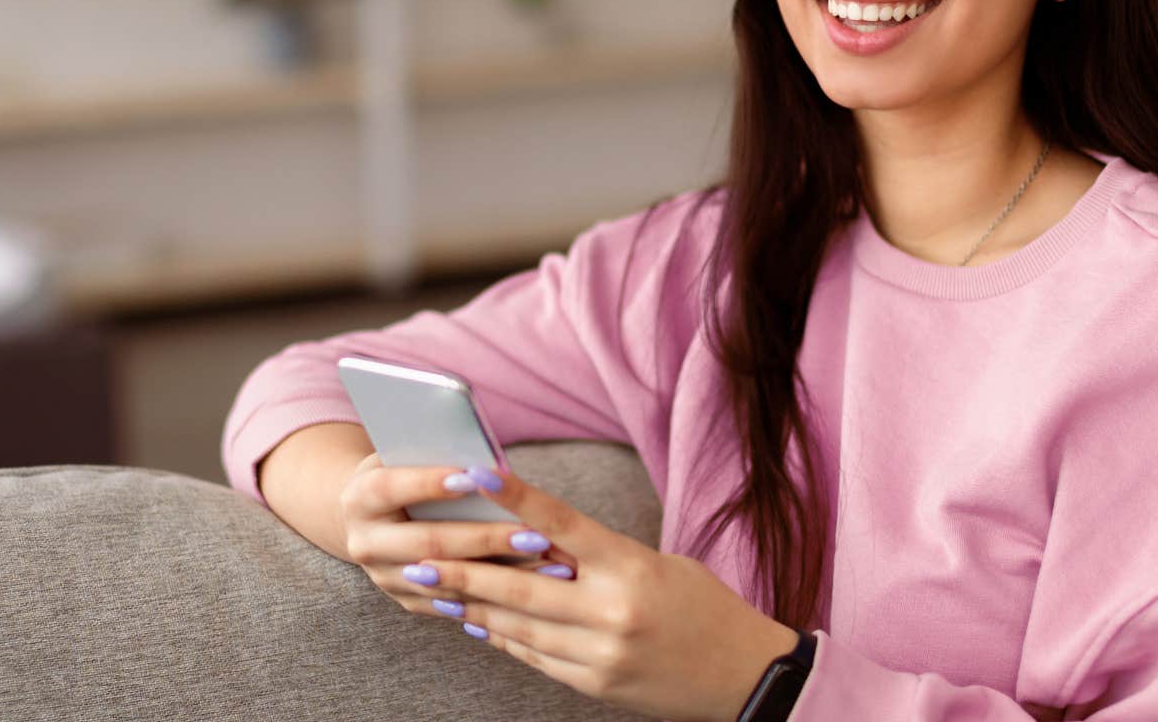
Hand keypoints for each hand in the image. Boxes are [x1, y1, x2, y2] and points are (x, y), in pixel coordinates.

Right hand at [337, 453, 580, 610]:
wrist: (371, 515)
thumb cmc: (402, 469)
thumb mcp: (404, 453)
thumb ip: (432, 452)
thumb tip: (484, 458)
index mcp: (359, 498)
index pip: (391, 488)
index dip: (430, 483)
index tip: (476, 475)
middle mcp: (364, 542)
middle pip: (427, 542)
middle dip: (484, 537)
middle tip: (534, 533)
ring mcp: (383, 578)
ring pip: (445, 579)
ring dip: (500, 573)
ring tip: (547, 560)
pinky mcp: (406, 600)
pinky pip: (452, 603)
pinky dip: (493, 594)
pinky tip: (532, 586)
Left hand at [396, 465, 799, 721]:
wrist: (743, 675)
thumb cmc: (702, 605)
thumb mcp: (658, 565)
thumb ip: (598, 555)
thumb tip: (534, 536)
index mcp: (631, 568)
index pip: (561, 523)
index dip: (514, 497)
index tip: (472, 473)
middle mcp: (611, 612)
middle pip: (519, 586)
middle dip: (460, 571)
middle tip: (414, 557)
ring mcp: (600, 654)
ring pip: (517, 626)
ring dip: (470, 606)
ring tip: (431, 589)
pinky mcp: (595, 684)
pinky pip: (534, 657)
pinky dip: (501, 637)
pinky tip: (475, 621)